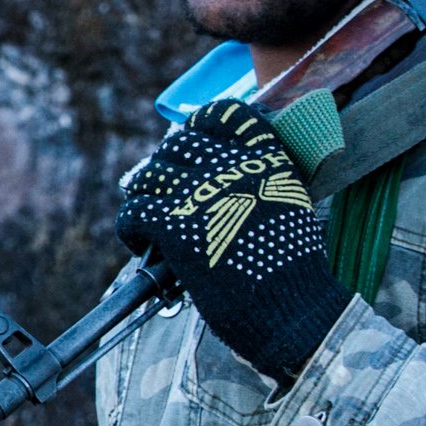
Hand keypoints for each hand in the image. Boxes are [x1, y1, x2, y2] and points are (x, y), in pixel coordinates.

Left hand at [115, 105, 348, 384]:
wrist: (293, 311)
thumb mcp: (292, 210)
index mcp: (267, 158)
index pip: (224, 114)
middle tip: (166, 193)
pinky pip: (135, 210)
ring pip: (149, 173)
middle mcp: (232, 166)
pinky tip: (139, 242)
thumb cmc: (295, 273)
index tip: (191, 145)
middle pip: (179, 144)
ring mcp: (201, 193)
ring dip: (144, 194)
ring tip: (147, 217)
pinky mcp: (175, 225)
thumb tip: (232, 185)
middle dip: (168, 166)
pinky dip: (130, 226)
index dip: (200, 128)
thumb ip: (263, 186)